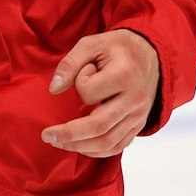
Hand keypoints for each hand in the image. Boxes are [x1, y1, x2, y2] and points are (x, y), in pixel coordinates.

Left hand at [42, 29, 159, 157]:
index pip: (90, 91)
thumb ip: (70, 63)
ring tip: (57, 142)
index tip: (82, 72)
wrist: (149, 55)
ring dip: (80, 146)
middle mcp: (135, 99)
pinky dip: (97, 151)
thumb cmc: (116, 49)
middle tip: (46, 135)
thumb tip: (54, 89)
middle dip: (69, 134)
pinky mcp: (138, 125)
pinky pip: (118, 146)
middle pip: (99, 126)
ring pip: (108, 142)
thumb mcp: (91, 44)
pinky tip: (78, 147)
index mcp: (125, 75)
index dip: (78, 83)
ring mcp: (138, 116)